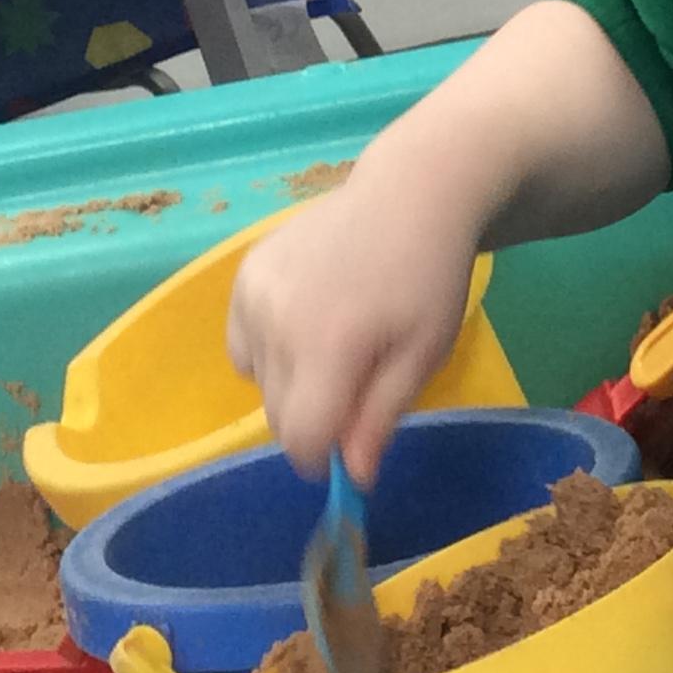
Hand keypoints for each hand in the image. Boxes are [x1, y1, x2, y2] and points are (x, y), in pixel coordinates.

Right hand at [224, 168, 481, 483]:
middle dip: (314, 416)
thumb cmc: (429, 278)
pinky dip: (269, 348)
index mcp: (328, 345)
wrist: (410, 193)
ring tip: (335, 340)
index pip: (300, 439)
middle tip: (358, 378)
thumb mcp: (423, 355)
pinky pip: (243, 342)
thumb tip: (354, 479)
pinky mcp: (243, 272)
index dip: (325, 455)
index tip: (352, 440)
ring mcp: (253, 292)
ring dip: (290, 383)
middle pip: (277, 414)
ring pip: (257, 381)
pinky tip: (307, 317)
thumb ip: (380, 418)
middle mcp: (278, 320)